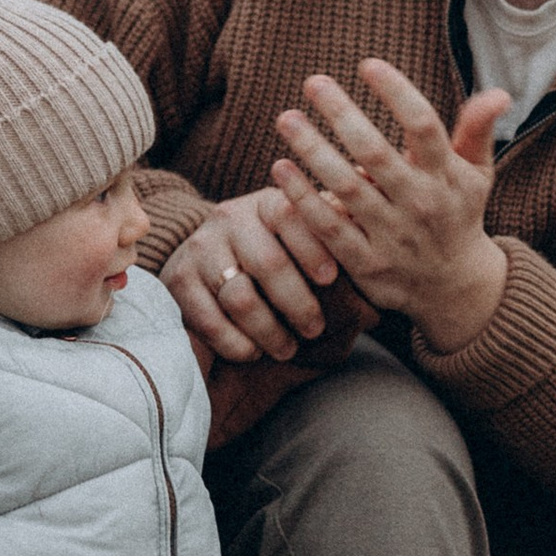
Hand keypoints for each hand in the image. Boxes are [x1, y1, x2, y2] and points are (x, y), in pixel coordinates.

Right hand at [163, 184, 347, 363]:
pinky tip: (253, 352)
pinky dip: (237, 343)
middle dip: (297, 302)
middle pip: (268, 263)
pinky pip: (211, 320)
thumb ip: (336, 242)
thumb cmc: (274, 258)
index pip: (291, 216)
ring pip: (241, 297)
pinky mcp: (178, 280)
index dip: (313, 247)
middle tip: (314, 329)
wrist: (206, 264)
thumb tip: (377, 248)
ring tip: (287, 349)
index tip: (331, 279)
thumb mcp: (300, 241)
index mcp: (266, 203)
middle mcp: (229, 218)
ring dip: (270, 331)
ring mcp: (200, 248)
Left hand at [268, 63, 510, 357]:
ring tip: (287, 119)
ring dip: (312, 150)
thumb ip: (479, 131)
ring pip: (346, 187)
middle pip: (375, 152)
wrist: (454, 289)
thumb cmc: (458, 214)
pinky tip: (280, 169)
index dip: (396, 92)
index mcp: (447, 176)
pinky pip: (328, 227)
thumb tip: (499, 93)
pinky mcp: (366, 264)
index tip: (368, 64)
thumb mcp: (477, 174)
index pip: (423, 126)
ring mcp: (392, 235)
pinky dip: (303, 198)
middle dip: (342, 113)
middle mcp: (420, 203)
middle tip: (313, 81)